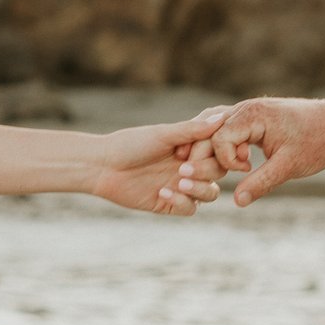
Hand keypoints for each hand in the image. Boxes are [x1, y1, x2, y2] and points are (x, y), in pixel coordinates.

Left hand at [90, 113, 227, 213]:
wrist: (103, 166)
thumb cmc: (131, 144)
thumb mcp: (163, 135)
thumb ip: (192, 130)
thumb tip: (222, 117)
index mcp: (191, 147)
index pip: (219, 150)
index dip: (213, 151)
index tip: (195, 148)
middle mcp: (190, 167)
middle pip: (218, 172)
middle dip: (205, 170)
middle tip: (182, 167)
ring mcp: (182, 186)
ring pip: (209, 193)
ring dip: (198, 188)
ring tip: (180, 181)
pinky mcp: (170, 204)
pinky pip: (189, 208)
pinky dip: (181, 201)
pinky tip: (163, 191)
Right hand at [208, 96, 324, 205]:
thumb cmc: (316, 141)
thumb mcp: (289, 166)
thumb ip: (261, 183)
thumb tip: (237, 201)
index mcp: (252, 115)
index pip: (218, 138)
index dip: (225, 160)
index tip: (247, 170)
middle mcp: (244, 107)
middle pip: (208, 132)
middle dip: (208, 156)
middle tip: (222, 176)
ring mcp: (246, 110)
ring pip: (212, 129)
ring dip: (214, 151)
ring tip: (227, 170)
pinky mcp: (250, 117)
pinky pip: (225, 128)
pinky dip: (223, 145)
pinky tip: (236, 162)